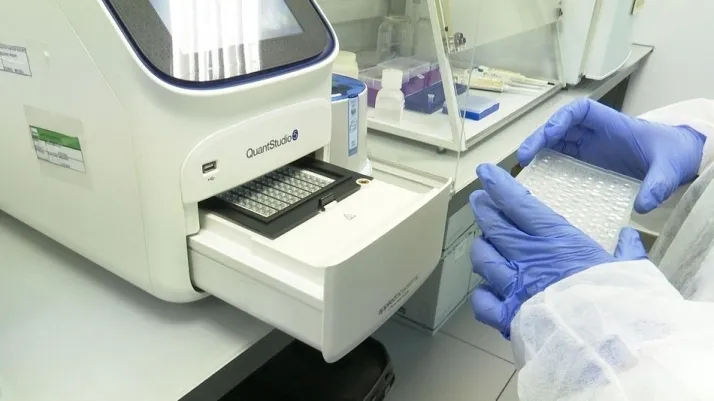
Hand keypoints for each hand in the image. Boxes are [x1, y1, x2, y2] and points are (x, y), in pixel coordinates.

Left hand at [470, 164, 645, 337]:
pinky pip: (482, 301)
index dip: (498, 186)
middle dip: (483, 210)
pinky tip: (487, 291)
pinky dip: (482, 295)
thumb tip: (629, 237)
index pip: (518, 204)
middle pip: (495, 226)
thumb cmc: (620, 301)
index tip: (486, 174)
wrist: (608, 342)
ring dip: (482, 248)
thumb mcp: (629, 268)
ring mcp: (514, 286)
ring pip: (483, 258)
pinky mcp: (508, 315)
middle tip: (478, 201)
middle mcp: (528, 258)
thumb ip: (625, 251)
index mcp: (556, 240)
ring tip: (483, 243)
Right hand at [518, 98, 705, 212]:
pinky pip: (562, 160)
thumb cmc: (672, 154)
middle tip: (524, 156)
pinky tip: (538, 179)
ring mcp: (588, 148)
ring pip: (556, 143)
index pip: (579, 111)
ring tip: (524, 167)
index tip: (550, 133)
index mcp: (610, 123)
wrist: (677, 160)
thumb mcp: (668, 168)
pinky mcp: (587, 164)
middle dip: (539, 138)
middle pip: (559, 127)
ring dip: (538, 152)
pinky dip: (547, 166)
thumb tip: (642, 206)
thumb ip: (657, 185)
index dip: (561, 119)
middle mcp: (594, 133)